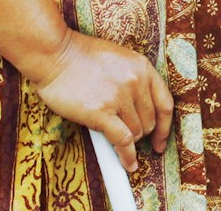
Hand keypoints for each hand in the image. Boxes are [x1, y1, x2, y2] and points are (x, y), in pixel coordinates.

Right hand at [26, 28, 172, 172]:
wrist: (55, 55)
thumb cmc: (82, 57)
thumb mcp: (120, 60)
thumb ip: (133, 79)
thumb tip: (139, 108)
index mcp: (143, 67)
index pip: (165, 103)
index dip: (165, 126)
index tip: (160, 140)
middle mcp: (136, 82)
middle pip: (150, 121)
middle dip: (142, 134)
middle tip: (131, 139)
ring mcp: (119, 97)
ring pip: (137, 132)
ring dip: (129, 141)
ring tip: (116, 141)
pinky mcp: (100, 112)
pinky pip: (123, 140)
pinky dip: (127, 156)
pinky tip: (129, 165)